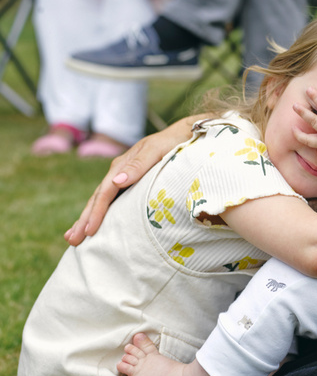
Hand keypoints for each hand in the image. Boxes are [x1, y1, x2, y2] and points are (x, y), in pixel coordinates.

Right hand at [65, 115, 205, 245]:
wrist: (185, 135)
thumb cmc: (174, 143)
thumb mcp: (157, 150)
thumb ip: (139, 165)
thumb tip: (117, 181)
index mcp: (122, 165)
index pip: (105, 192)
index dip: (97, 212)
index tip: (90, 230)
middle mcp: (119, 172)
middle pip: (97, 198)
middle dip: (84, 219)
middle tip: (72, 240)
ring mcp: (123, 178)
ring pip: (101, 201)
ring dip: (87, 218)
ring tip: (73, 238)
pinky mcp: (131, 183)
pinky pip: (112, 200)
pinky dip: (101, 213)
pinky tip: (95, 225)